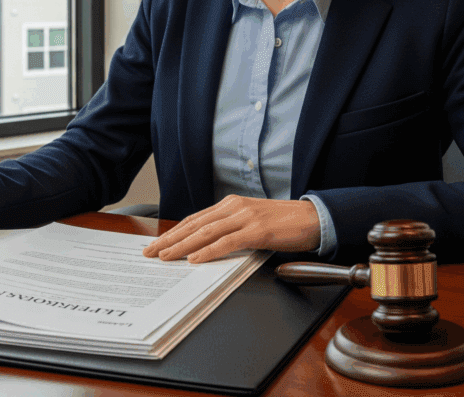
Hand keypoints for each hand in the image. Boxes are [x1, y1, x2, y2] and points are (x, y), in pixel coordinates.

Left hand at [142, 195, 320, 263]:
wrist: (313, 218)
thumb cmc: (283, 223)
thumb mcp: (251, 221)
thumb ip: (230, 229)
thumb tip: (206, 246)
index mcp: (231, 204)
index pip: (194, 219)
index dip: (173, 232)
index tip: (156, 243)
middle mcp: (234, 207)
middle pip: (194, 224)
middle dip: (169, 239)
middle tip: (150, 252)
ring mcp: (246, 217)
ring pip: (206, 232)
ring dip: (182, 245)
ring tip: (165, 256)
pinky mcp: (258, 230)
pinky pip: (228, 242)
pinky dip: (209, 251)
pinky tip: (195, 259)